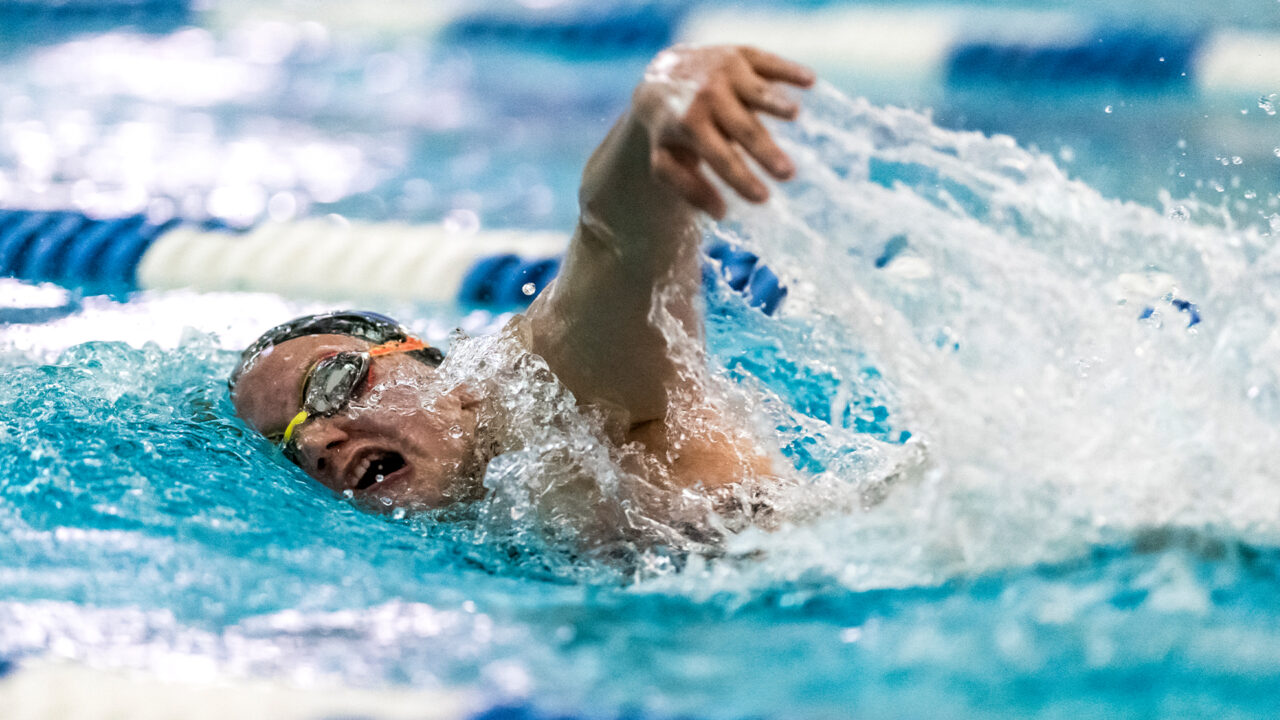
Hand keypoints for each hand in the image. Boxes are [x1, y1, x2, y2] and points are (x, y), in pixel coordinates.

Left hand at [633, 45, 814, 218]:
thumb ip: (689, 188)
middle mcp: (708, 96)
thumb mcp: (666, 159)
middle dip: (765, 152)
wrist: (664, 74)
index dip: (741, 179)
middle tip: (788, 174)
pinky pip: (769, 63)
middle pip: (743, 129)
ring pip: (756, 92)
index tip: (763, 199)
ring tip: (794, 114)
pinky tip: (809, 80)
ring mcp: (726, 72)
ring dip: (775, 102)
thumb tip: (721, 213)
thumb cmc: (672, 127)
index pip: (719, 158)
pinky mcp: (743, 54)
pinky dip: (788, 71)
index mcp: (689, 125)